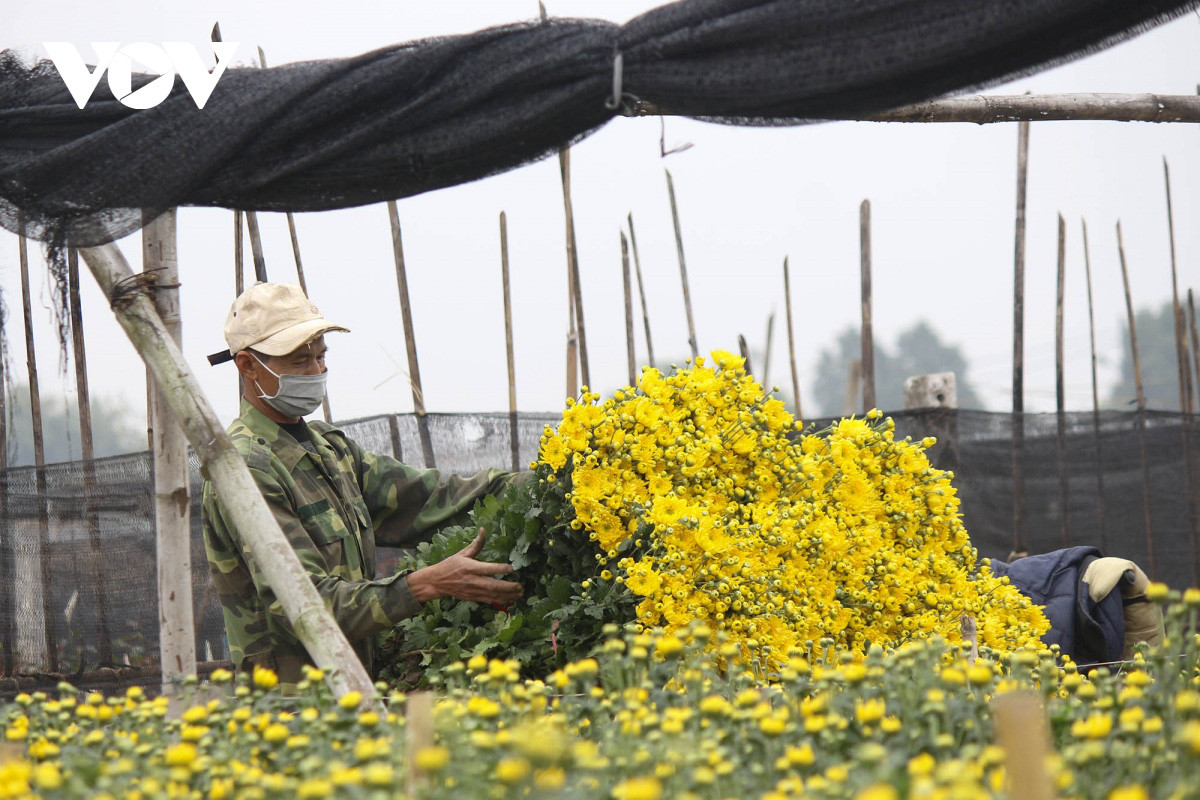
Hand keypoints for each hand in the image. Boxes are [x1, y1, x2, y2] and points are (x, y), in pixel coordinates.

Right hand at [406, 528, 522, 605]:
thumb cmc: (451, 565)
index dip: (500, 569)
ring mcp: (473, 591)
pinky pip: (489, 601)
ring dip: (507, 595)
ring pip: (492, 595)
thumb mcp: (462, 553)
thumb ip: (476, 544)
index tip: (512, 568)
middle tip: (520, 586)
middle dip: (508, 587)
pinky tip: (510, 599)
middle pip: (492, 585)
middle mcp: (472, 580)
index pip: (487, 569)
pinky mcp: (473, 598)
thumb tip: (483, 529)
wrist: (437, 582)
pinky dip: (500, 601)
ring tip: (520, 593)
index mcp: (470, 567)